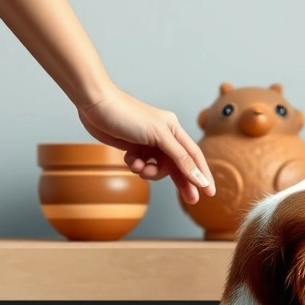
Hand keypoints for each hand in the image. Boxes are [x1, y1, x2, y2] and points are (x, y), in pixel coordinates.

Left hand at [77, 86, 214, 204]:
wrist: (95, 105)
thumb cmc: (127, 115)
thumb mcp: (158, 136)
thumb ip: (180, 158)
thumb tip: (198, 176)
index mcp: (174, 130)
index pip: (194, 156)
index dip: (202, 174)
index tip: (210, 192)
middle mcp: (164, 136)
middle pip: (178, 165)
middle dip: (181, 181)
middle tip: (191, 200)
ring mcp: (148, 143)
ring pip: (158, 167)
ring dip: (150, 172)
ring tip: (140, 168)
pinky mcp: (133, 147)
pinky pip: (141, 164)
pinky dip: (136, 165)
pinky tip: (130, 160)